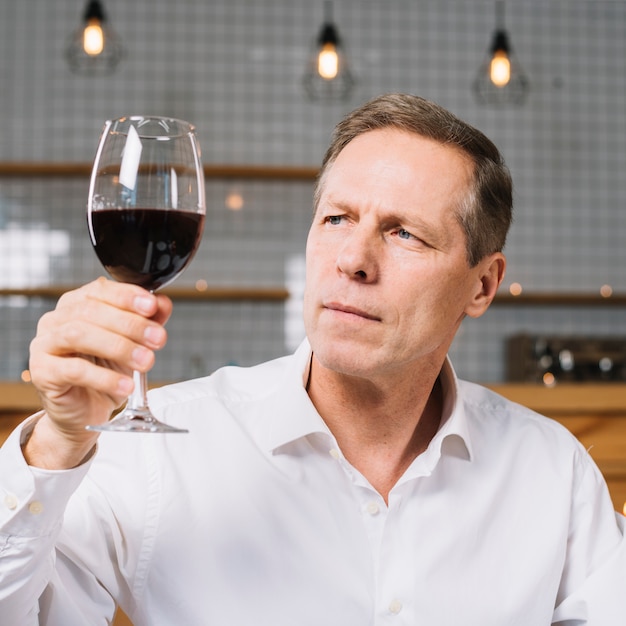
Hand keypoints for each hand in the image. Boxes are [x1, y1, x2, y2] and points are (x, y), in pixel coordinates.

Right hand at [25, 277, 171, 467]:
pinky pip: (74, 370)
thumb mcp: (133, 343)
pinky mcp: (42, 372)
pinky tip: (126, 385)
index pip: (100, 290)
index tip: (153, 306)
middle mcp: (55, 320)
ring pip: (78, 334)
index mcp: (76, 304)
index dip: (127, 296)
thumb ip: (147, 321)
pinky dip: (105, 377)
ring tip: (146, 361)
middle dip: (130, 324)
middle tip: (157, 338)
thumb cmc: (105, 370)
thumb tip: (163, 303)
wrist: (85, 410)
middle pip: (90, 310)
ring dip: (119, 347)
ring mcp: (44, 345)